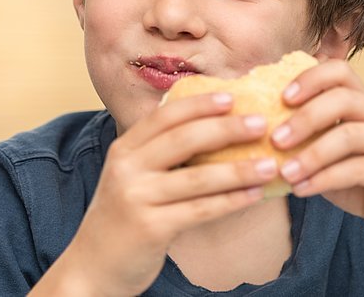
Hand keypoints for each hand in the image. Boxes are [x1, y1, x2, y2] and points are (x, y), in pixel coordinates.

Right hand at [36, 93, 278, 295]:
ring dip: (239, 169)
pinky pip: (201, 210)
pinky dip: (232, 201)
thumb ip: (160, 154)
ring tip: (270, 164)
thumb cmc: (124, 217)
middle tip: (261, 123)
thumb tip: (214, 129)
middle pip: (184, 139)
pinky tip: (255, 194)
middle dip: (226, 128)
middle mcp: (127, 169)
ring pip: (198, 178)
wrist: (92, 267)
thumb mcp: (132, 177)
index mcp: (124, 149)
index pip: (164, 116)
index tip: (231, 97)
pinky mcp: (151, 228)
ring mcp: (137, 198)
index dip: (199, 104)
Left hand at [271, 59, 363, 256]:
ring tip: (285, 172)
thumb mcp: (329, 155)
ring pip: (349, 135)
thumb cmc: (360, 183)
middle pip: (344, 98)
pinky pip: (358, 169)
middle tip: (276, 140)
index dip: (311, 78)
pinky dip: (324, 179)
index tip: (282, 98)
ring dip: (311, 154)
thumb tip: (259, 129)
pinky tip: (301, 190)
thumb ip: (307, 138)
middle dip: (305, 118)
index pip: (340, 71)